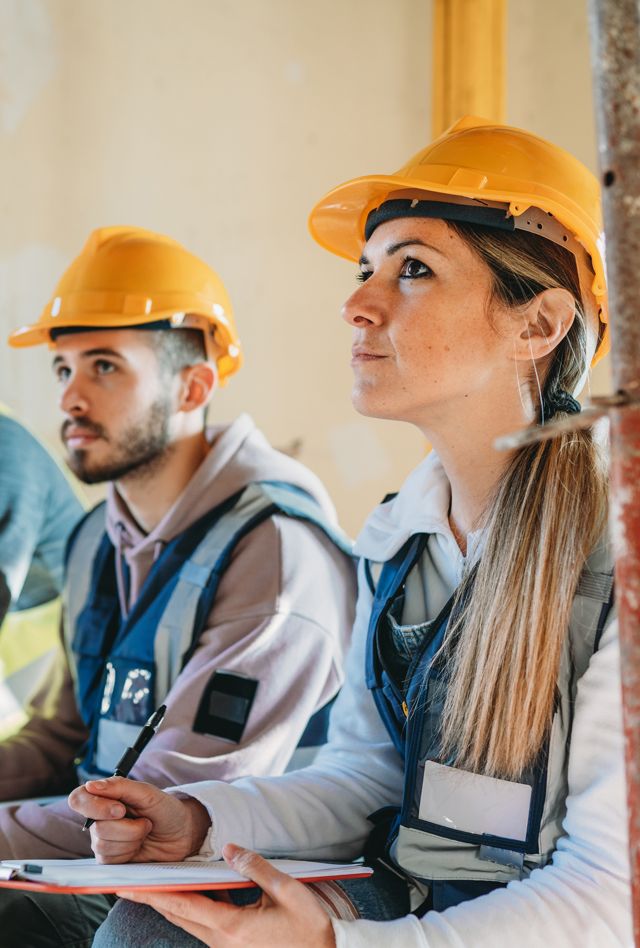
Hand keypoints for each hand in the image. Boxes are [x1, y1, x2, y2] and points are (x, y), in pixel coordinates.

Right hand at [67, 776, 210, 863]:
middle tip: (144, 821)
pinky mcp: (111, 860)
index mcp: (106, 797)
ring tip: (144, 831)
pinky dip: (130, 852)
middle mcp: (100, 819)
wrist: (183, 834)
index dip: (94, 806)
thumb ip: (120, 786)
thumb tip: (90, 785)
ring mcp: (104, 840)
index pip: (78, 799)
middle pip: (96, 828)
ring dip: (132, 839)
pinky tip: (140, 845)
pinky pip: (110, 860)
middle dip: (127, 827)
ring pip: (103, 845)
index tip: (120, 809)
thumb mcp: (147, 793)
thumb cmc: (166, 810)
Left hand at [116, 843, 336, 946]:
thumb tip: (231, 848)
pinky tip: (191, 894)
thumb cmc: (310, 928)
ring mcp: (226, 947)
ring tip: (151, 885)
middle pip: (179, 916)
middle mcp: (222, 941)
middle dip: (153, 899)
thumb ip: (256, 868)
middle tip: (128, 883)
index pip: (183, 905)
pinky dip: (191, 909)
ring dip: (170, 904)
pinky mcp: (234, 947)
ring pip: (189, 922)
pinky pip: (205, 926)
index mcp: (231, 927)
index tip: (129, 885)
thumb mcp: (288, 891)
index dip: (154, 893)